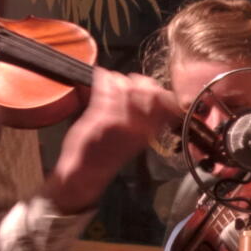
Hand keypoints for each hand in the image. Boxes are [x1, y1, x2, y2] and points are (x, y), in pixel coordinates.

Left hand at [47, 68, 184, 211]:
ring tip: (114, 84)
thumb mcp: (137, 139)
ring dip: (119, 80)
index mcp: (149, 132)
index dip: (158, 90)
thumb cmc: (110, 155)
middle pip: (148, 90)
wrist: (85, 172)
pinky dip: (103, 78)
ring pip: (127, 85)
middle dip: (139, 81)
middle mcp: (138, 126)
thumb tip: (155, 94)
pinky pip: (105, 86)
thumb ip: (147, 119)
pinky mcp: (100, 117)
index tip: (149, 88)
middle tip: (129, 84)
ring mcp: (119, 121)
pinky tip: (101, 79)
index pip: (165, 101)